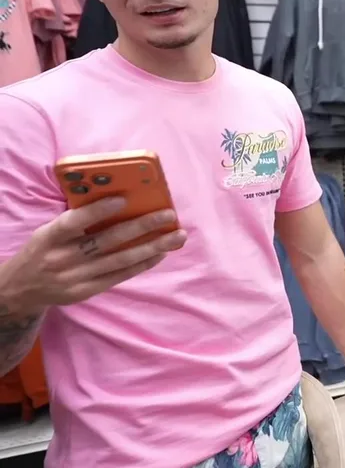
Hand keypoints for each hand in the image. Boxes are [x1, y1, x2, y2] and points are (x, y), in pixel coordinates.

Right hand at [0, 197, 184, 311]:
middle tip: (168, 215)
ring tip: (176, 236)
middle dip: (142, 226)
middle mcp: (62, 258)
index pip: (74, 221)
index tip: (124, 199)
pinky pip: (119, 276)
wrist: (21, 288)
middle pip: (107, 241)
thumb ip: (76, 220)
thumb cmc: (44, 250)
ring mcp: (75, 277)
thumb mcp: (49, 231)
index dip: (98, 210)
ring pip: (120, 260)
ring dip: (152, 247)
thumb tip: (118, 200)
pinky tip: (160, 253)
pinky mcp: (85, 291)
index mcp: (50, 237)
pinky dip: (142, 264)